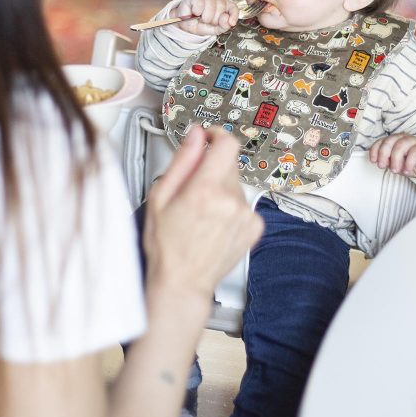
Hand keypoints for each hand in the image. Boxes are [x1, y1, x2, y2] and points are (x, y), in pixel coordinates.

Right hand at [143, 127, 262, 305]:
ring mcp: (246, 215)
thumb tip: (195, 135)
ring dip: (221, 190)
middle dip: (211, 169)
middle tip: (193, 189)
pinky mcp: (254, 227)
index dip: (217, 135)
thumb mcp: (160, 197)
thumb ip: (181, 161)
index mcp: (205, 190)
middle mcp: (230, 201)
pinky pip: (244, 203)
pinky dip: (231, 207)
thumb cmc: (167, 245)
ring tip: (202, 213)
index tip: (208, 138)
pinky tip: (215, 223)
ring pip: (236, 184)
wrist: (183, 281)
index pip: (227, 144)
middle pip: (229, 164)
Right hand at [175, 0, 238, 36]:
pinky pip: (200, 4)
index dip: (233, 16)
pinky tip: (195, 12)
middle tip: (206, 21)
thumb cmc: (198, 23)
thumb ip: (223, 26)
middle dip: (213, 20)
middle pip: (222, 8)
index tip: (231, 23)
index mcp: (223, 5)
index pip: (233, 7)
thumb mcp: (213, 29)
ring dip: (205, 17)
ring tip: (200, 17)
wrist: (183, 23)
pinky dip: (197, 12)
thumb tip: (228, 19)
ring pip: (211, 7)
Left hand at [368, 134, 415, 181]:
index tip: (373, 160)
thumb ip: (388, 162)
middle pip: (389, 142)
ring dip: (395, 160)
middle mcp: (401, 139)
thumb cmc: (410, 162)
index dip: (375, 150)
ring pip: (400, 146)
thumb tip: (380, 163)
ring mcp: (413, 141)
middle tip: (382, 166)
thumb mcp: (396, 164)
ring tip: (395, 170)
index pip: (380, 142)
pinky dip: (408, 163)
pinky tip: (407, 171)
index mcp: (393, 141)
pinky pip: (414, 153)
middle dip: (383, 155)